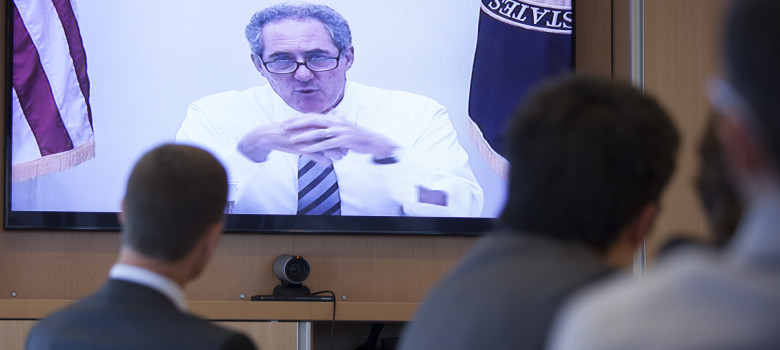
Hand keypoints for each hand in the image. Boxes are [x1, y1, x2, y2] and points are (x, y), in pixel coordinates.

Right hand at [237, 122, 337, 163]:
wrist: (272, 135)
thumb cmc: (290, 130)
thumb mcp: (304, 123)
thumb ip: (317, 122)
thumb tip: (330, 119)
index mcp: (314, 122)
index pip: (333, 128)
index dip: (341, 135)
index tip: (347, 141)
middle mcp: (312, 129)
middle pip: (333, 137)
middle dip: (341, 145)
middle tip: (346, 151)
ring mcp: (307, 139)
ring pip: (327, 147)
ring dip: (335, 154)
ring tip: (340, 158)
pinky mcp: (301, 148)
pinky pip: (316, 156)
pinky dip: (324, 160)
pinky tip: (328, 163)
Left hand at [284, 114, 398, 158]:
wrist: (375, 142)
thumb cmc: (360, 136)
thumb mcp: (347, 126)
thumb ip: (338, 119)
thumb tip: (332, 113)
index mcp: (334, 118)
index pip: (313, 116)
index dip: (299, 118)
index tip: (286, 121)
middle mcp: (336, 121)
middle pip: (312, 120)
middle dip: (296, 123)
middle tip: (283, 126)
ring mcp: (340, 130)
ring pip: (317, 132)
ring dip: (303, 136)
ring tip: (290, 139)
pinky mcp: (344, 140)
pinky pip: (326, 144)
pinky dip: (315, 147)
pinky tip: (305, 150)